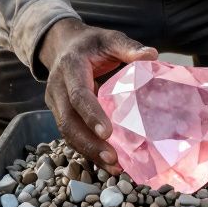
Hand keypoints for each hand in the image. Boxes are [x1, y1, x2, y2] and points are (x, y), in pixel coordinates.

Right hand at [38, 18, 157, 173]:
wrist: (63, 44)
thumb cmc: (91, 43)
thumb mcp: (109, 39)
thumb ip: (128, 47)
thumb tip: (152, 55)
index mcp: (70, 67)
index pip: (78, 95)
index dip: (91, 114)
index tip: (108, 133)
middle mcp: (57, 87)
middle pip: (67, 121)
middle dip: (88, 143)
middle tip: (113, 159)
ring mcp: (55, 103)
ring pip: (67, 133)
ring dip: (88, 152)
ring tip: (114, 167)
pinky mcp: (59, 113)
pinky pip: (71, 135)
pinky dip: (88, 150)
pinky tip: (107, 163)